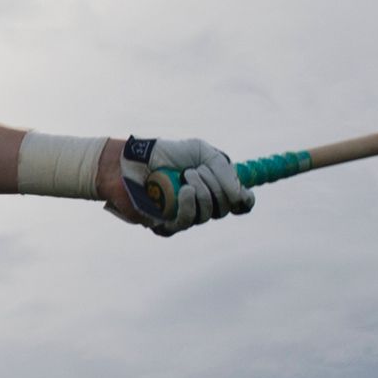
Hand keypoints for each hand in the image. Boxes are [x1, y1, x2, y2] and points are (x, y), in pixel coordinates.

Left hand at [107, 136, 252, 234]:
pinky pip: (187, 222)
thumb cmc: (165, 155)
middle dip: (216, 185)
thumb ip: (224, 170)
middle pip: (225, 208)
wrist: (132, 160)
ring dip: (202, 191)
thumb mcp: (201, 152)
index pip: (239, 204)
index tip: (242, 194)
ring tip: (186, 175)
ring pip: (208, 214)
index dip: (244, 201)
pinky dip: (189, 204)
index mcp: (213, 187)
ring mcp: (185, 216)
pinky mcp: (167, 225)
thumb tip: (240, 197)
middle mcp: (202, 205)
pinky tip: (184, 190)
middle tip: (196, 169)